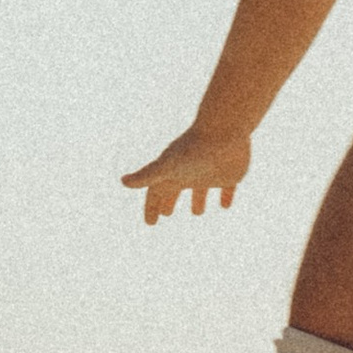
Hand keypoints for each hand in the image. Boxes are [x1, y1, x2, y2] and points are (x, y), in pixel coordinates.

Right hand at [122, 123, 250, 222]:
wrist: (223, 129)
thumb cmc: (193, 148)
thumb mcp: (168, 166)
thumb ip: (146, 176)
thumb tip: (123, 182)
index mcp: (173, 173)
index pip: (157, 193)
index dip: (152, 207)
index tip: (150, 222)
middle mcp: (189, 172)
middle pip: (176, 190)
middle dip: (169, 201)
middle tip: (166, 214)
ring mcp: (210, 173)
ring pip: (201, 189)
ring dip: (198, 201)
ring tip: (197, 212)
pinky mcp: (229, 174)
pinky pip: (227, 188)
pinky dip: (226, 196)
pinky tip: (226, 205)